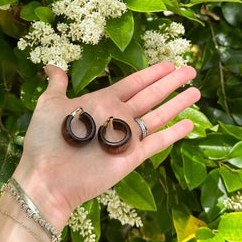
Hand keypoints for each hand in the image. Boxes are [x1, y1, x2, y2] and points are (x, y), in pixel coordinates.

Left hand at [13, 62, 200, 230]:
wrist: (47, 178)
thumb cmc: (46, 140)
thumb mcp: (49, 105)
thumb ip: (57, 85)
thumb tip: (51, 66)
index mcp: (102, 101)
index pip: (133, 83)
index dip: (151, 73)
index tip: (168, 63)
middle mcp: (118, 117)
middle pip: (151, 95)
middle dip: (171, 82)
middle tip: (190, 70)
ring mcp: (126, 137)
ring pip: (158, 116)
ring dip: (177, 103)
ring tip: (196, 91)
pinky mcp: (132, 157)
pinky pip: (157, 142)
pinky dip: (173, 133)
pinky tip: (188, 123)